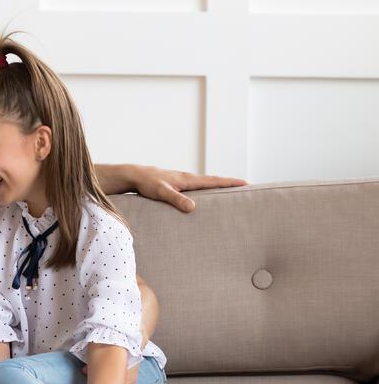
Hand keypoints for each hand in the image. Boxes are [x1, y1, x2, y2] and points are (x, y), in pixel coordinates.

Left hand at [130, 166, 245, 212]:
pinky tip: (207, 199)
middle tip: (248, 189)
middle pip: (215, 182)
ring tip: (232, 195)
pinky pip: (197, 188)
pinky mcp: (178, 185)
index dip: (231, 183)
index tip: (247, 183)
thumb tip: (192, 207)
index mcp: (189, 179)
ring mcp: (184, 181)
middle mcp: (189, 179)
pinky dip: (207, 191)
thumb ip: (176, 199)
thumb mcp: (162, 192)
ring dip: (219, 188)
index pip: (215, 181)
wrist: (136, 176)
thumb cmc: (148, 183)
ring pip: (206, 185)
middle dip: (230, 185)